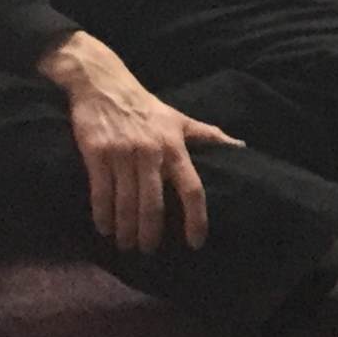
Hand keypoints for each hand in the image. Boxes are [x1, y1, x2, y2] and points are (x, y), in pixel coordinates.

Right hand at [37, 32, 243, 254]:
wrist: (104, 85)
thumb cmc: (147, 107)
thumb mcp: (180, 119)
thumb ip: (208, 135)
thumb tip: (240, 146)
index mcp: (175, 146)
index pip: (192, 188)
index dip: (196, 218)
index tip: (196, 242)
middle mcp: (151, 152)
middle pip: (155, 203)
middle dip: (151, 232)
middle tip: (148, 251)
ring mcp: (123, 153)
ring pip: (126, 202)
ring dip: (126, 229)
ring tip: (126, 245)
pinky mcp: (97, 153)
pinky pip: (101, 192)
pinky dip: (102, 214)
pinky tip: (104, 228)